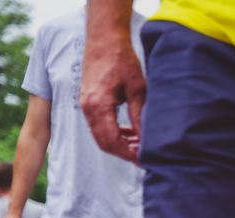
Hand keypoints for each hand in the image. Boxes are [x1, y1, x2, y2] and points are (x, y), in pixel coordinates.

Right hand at [80, 28, 145, 162]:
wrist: (104, 39)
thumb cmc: (122, 59)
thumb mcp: (138, 90)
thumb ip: (140, 117)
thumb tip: (148, 142)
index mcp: (97, 105)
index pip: (111, 141)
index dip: (129, 154)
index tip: (145, 160)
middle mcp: (87, 107)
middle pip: (104, 142)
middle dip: (125, 152)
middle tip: (146, 156)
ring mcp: (85, 105)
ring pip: (101, 135)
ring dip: (121, 143)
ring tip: (142, 145)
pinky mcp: (89, 101)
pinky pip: (100, 125)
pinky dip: (115, 133)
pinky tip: (132, 133)